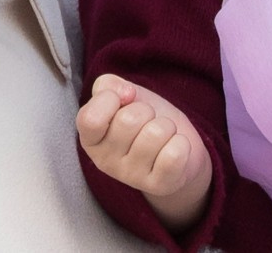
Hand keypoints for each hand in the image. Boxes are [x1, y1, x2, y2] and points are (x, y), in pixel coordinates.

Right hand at [76, 74, 212, 230]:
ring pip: (155, 133)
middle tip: (147, 121)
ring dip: (166, 126)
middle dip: (146, 111)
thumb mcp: (122, 95)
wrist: (176, 147)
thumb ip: (109, 85)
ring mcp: (131, 177)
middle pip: (128, 120)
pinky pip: (175, 154)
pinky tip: (173, 149)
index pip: (90, 118)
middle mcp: (105, 162)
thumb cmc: (145, 119)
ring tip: (162, 136)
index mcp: (90, 140)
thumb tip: (126, 94)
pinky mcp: (159, 185)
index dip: (110, 99)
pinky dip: (181, 143)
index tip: (123, 100)